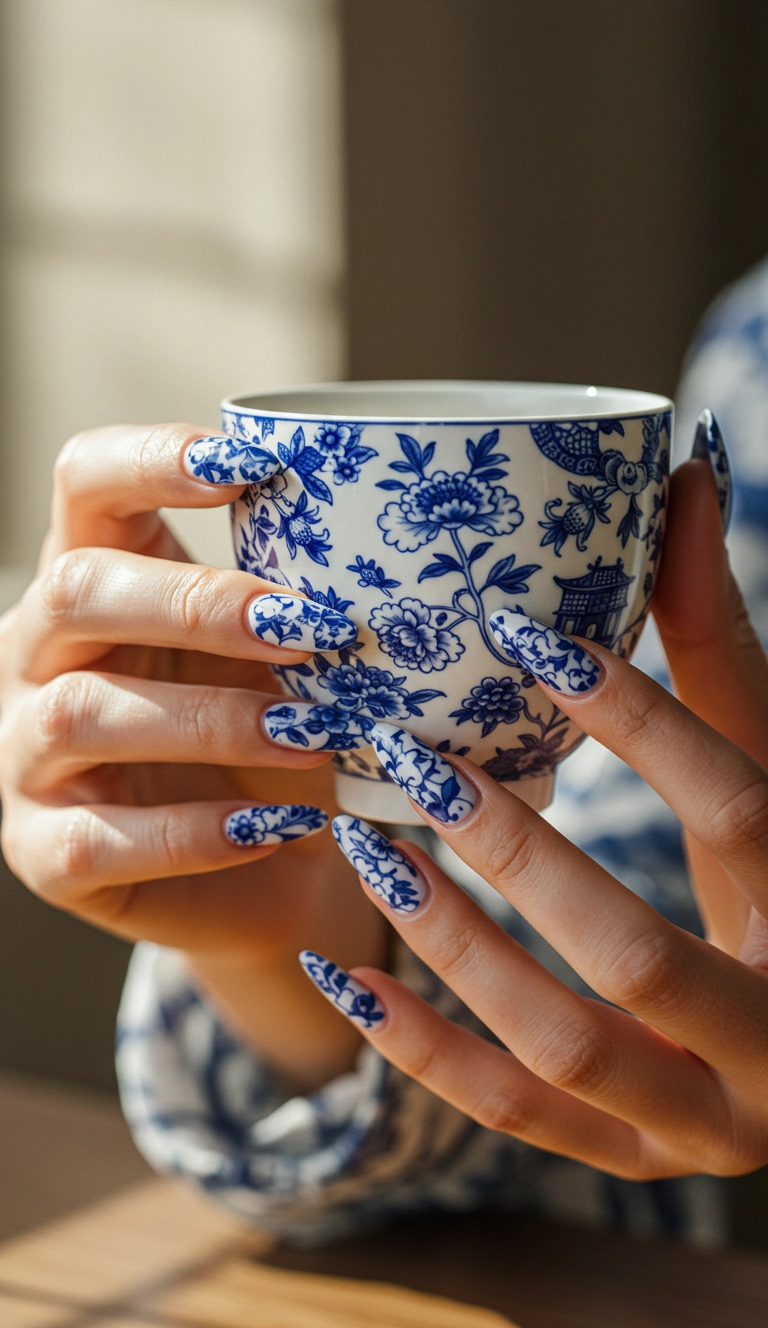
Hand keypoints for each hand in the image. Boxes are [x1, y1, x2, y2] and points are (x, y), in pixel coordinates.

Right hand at [0, 424, 386, 1086]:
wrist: (267, 870)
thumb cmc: (291, 733)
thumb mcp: (308, 654)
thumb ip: (341, 593)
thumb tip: (493, 533)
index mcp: (104, 571)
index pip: (86, 477)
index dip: (153, 457)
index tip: (250, 461)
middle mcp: (43, 652)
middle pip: (77, 589)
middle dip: (199, 602)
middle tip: (312, 626)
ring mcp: (27, 754)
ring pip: (83, 713)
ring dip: (210, 717)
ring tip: (312, 729)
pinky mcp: (46, 851)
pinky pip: (95, 838)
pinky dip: (196, 833)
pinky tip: (280, 825)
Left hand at [304, 458, 767, 1177]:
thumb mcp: (764, 760)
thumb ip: (718, 636)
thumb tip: (690, 467)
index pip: (741, 813)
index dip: (640, 720)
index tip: (526, 635)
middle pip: (634, 955)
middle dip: (516, 856)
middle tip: (412, 760)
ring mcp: (704, 1122)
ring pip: (563, 1049)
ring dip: (453, 948)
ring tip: (368, 848)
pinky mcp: (630, 1159)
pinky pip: (511, 1115)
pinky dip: (418, 1047)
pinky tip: (338, 966)